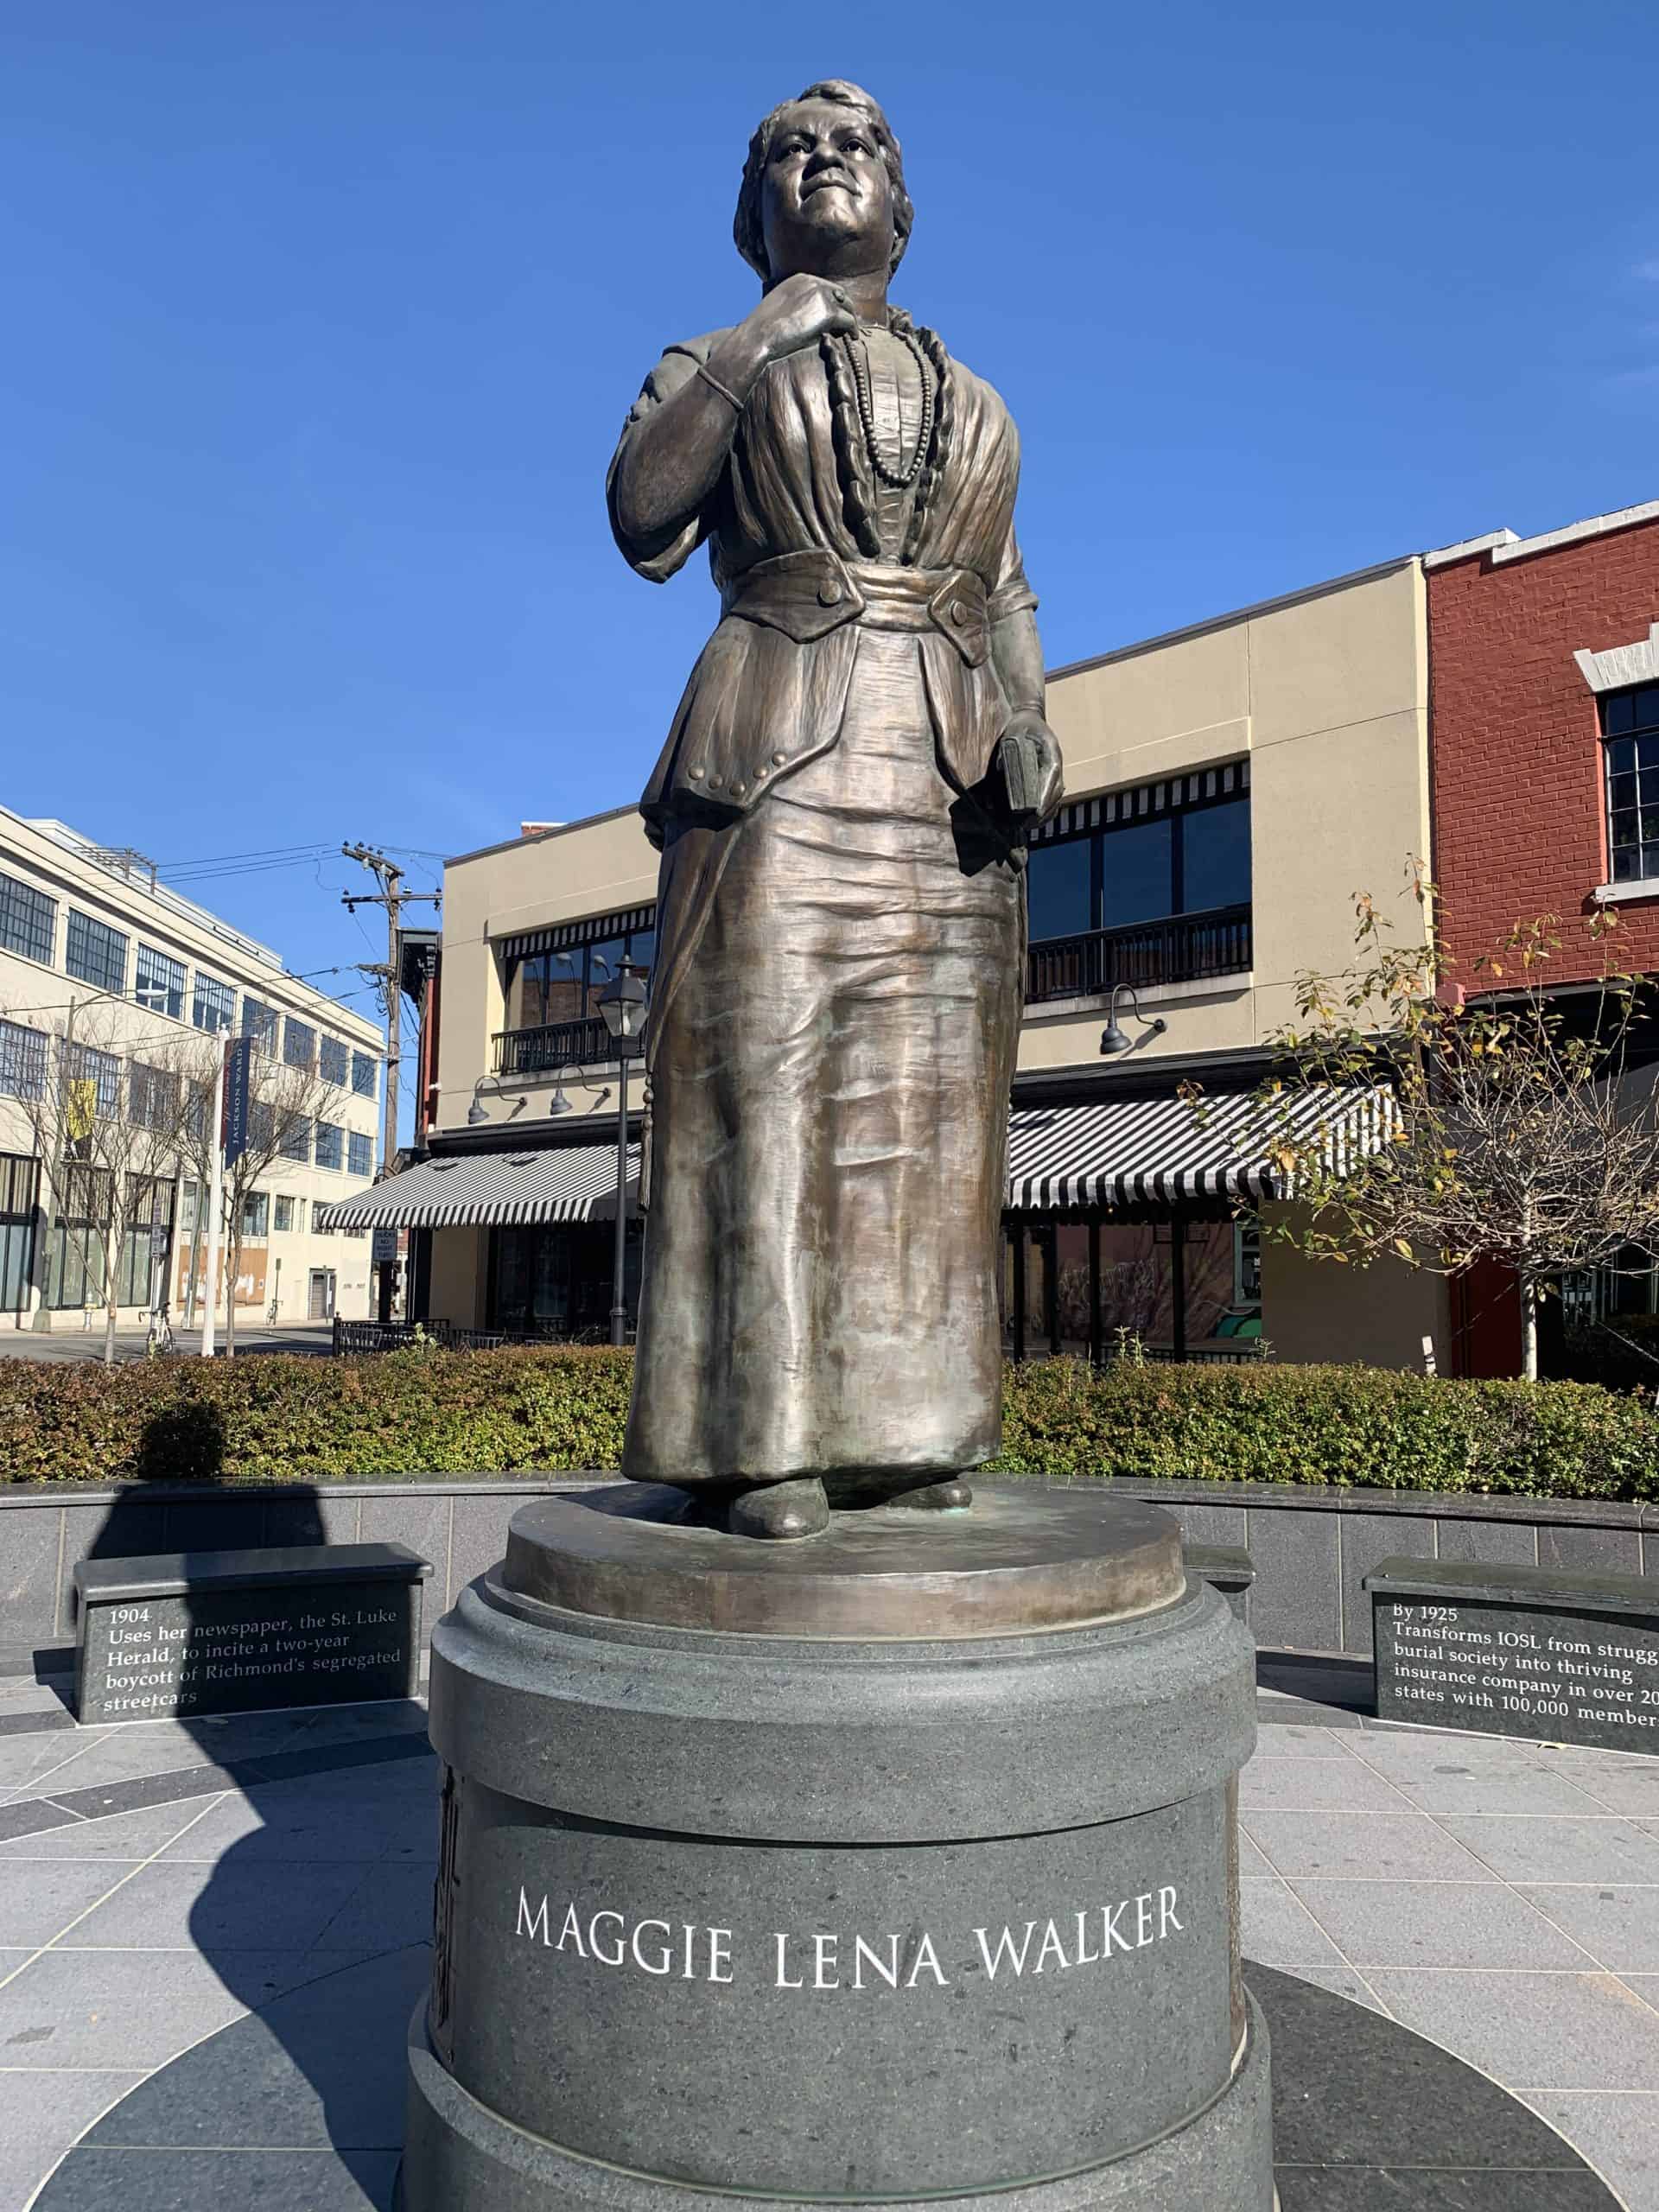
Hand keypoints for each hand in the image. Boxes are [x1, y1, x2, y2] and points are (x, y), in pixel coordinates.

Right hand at [736, 273, 857, 371]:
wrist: (758, 338)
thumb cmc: (762, 329)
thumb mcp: (776, 305)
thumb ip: (792, 303)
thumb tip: (797, 315)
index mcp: (800, 279)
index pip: (825, 287)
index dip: (833, 301)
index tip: (836, 313)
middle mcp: (813, 283)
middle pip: (840, 295)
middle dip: (845, 308)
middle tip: (847, 324)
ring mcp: (823, 297)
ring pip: (847, 307)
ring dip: (851, 320)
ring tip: (851, 332)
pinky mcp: (829, 313)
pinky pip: (849, 321)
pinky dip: (852, 329)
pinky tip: (852, 337)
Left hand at [995, 712, 1063, 829]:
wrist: (1029, 718)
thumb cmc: (1021, 726)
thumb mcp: (1014, 733)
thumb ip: (1008, 752)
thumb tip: (999, 772)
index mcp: (1051, 754)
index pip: (1051, 779)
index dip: (1044, 798)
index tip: (1036, 812)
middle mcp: (1056, 765)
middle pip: (1055, 794)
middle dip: (1042, 812)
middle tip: (1027, 824)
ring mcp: (1055, 773)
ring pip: (1055, 799)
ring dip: (1044, 815)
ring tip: (1028, 826)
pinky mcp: (1050, 778)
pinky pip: (1051, 798)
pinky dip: (1044, 811)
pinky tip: (1033, 821)